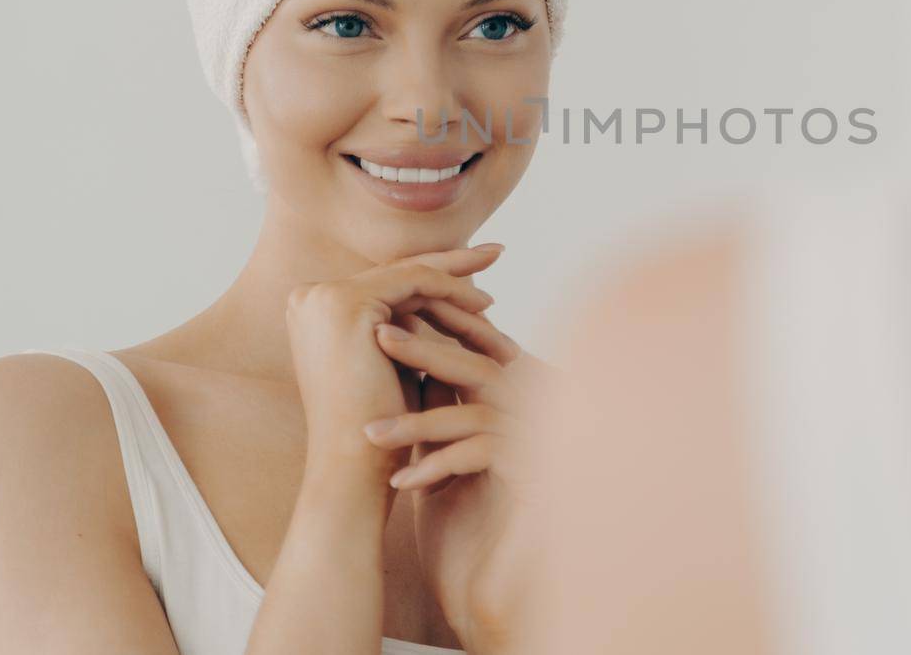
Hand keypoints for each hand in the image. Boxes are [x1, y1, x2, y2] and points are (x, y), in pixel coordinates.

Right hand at [284, 244, 500, 470]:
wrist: (355, 468)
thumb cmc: (383, 429)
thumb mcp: (397, 365)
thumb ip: (411, 330)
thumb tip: (452, 302)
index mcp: (314, 310)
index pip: (386, 282)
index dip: (433, 275)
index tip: (474, 274)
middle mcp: (310, 297)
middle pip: (398, 272)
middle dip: (452, 263)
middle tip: (497, 251)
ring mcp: (324, 297)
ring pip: (410, 276)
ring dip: (460, 285)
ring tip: (497, 296)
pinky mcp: (346, 303)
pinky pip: (415, 282)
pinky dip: (453, 290)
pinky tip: (485, 306)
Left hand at [363, 289, 563, 653]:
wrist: (481, 588)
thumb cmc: (458, 523)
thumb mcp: (440, 453)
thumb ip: (435, 402)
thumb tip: (393, 344)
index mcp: (516, 404)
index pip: (478, 350)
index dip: (435, 331)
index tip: (382, 323)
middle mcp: (536, 417)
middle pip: (482, 368)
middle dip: (427, 349)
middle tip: (378, 335)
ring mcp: (541, 446)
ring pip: (478, 412)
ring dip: (420, 421)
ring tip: (370, 434)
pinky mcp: (537, 479)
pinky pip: (483, 454)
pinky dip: (439, 464)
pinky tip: (402, 483)